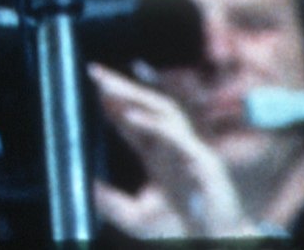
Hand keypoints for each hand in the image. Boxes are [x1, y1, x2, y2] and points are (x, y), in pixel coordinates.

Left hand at [89, 63, 251, 238]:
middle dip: (121, 87)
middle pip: (147, 107)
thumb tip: (87, 187)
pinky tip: (129, 114)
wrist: (216, 246)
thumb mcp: (137, 218)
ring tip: (107, 85)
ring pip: (164, 111)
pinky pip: (177, 135)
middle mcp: (173, 147)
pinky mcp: (203, 162)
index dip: (114, 101)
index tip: (92, 86)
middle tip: (94, 71)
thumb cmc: (183, 231)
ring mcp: (189, 151)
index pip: (134, 119)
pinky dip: (153, 122)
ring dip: (136, 94)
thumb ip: (112, 203)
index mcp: (159, 156)